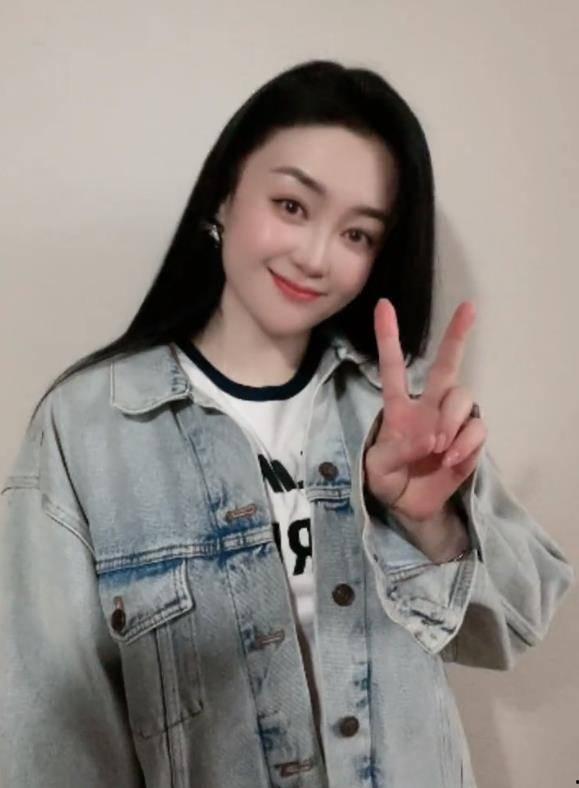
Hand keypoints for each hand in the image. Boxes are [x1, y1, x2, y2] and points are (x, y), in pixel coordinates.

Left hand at [363, 298, 486, 522]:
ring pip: (462, 396)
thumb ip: (395, 451)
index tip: (383, 305)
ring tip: (438, 447)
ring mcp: (450, 421)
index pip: (393, 367)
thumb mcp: (377, 469)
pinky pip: (476, 428)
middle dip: (457, 335)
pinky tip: (451, 459)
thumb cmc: (388, 480)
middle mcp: (427, 407)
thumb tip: (430, 437)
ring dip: (451, 419)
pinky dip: (466, 442)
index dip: (388, 337)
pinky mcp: (469, 440)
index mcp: (398, 407)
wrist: (410, 507)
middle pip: (445, 365)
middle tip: (469, 308)